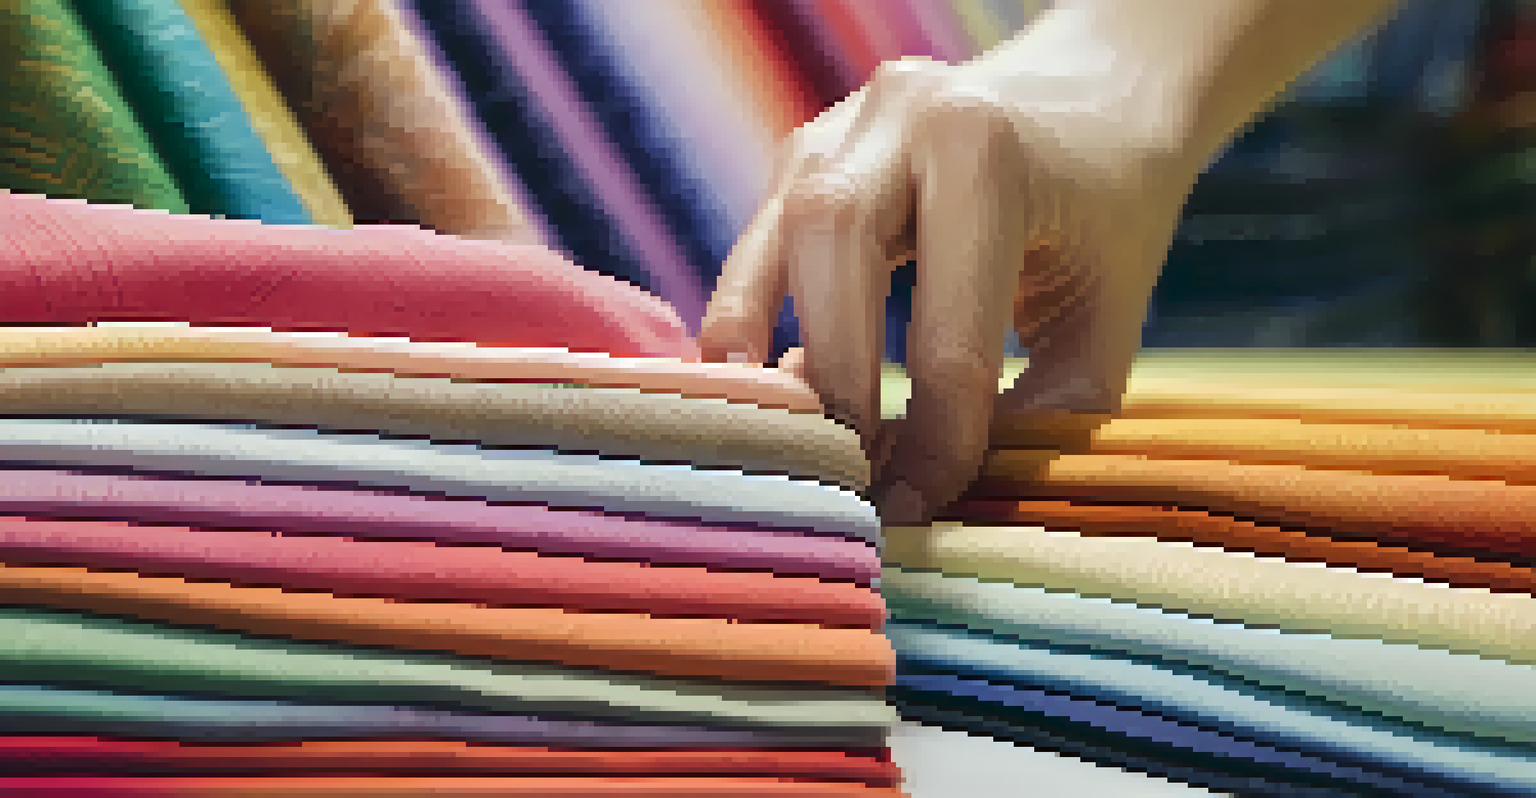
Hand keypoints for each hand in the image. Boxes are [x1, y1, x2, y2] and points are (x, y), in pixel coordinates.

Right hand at [700, 46, 1208, 524]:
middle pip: (833, 248)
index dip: (935, 437)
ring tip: (767, 431)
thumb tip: (942, 500)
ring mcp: (844, 124)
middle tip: (846, 475)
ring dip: (758, 343)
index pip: (949, 327)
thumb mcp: (1104, 320)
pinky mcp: (805, 148)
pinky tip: (766, 379)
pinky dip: (752, 314)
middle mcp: (908, 116)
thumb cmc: (1108, 213)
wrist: (1095, 92)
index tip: (921, 506)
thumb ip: (1041, 413)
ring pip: (776, 235)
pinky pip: (762, 238)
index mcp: (994, 154)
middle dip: (833, 382)